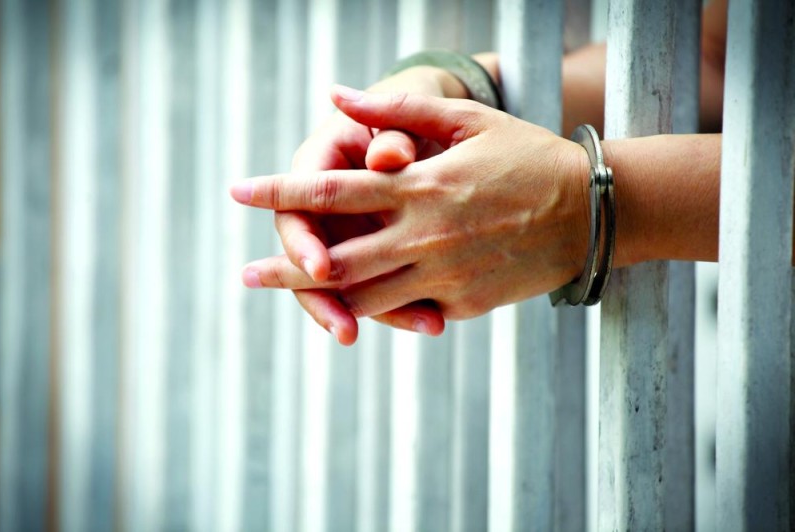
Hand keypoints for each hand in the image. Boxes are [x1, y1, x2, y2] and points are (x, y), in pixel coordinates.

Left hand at [233, 88, 589, 328]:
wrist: (589, 214)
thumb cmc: (527, 158)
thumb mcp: (467, 122)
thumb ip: (396, 112)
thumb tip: (335, 94)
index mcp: (419, 185)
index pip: (332, 190)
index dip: (279, 192)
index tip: (238, 191)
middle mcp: (423, 235)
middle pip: (334, 260)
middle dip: (283, 268)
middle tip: (244, 273)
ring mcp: (442, 274)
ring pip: (363, 298)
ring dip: (316, 299)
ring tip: (282, 295)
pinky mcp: (462, 303)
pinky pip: (407, 310)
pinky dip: (376, 309)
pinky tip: (349, 308)